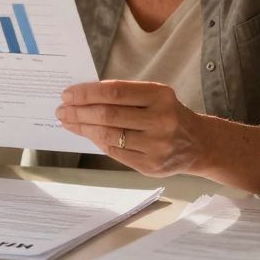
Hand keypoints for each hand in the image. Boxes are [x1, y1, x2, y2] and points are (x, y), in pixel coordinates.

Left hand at [55, 80, 206, 176]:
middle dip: (79, 112)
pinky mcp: (150, 166)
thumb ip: (124, 96)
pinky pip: (115, 152)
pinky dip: (97, 142)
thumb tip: (83, 98)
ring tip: (68, 122)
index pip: (115, 92)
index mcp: (160, 96)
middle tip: (62, 109)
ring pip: (109, 135)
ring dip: (83, 128)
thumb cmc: (168, 114)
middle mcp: (160, 120)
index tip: (68, 94)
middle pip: (108, 115)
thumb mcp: (154, 96)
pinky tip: (87, 134)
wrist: (198, 144)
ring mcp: (156, 146)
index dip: (87, 93)